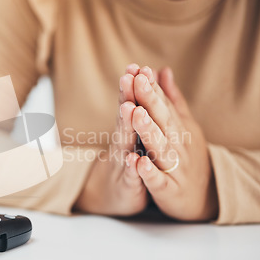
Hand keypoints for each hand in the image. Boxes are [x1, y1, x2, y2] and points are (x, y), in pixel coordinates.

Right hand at [73, 67, 149, 215]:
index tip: (136, 65)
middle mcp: (124, 142)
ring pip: (125, 141)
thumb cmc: (128, 160)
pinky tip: (134, 160)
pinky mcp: (129, 183)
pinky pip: (132, 175)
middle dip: (127, 96)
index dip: (134, 86)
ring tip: (128, 108)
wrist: (114, 194)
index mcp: (129, 129)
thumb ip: (138, 106)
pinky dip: (133, 167)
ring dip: (126, 125)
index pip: (132, 103)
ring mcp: (124, 162)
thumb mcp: (133, 133)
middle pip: (125, 116)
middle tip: (128, 76)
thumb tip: (145, 79)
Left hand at [126, 64, 217, 220]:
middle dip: (149, 101)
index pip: (164, 105)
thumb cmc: (187, 156)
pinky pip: (158, 181)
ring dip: (149, 131)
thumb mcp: (182, 125)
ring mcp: (175, 168)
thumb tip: (162, 69)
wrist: (204, 198)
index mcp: (178, 129)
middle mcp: (178, 145)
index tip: (140, 69)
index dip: (152, 88)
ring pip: (160, 148)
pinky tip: (139, 162)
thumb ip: (171, 99)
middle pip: (162, 121)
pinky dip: (149, 172)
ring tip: (137, 114)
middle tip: (137, 81)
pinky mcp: (169, 190)